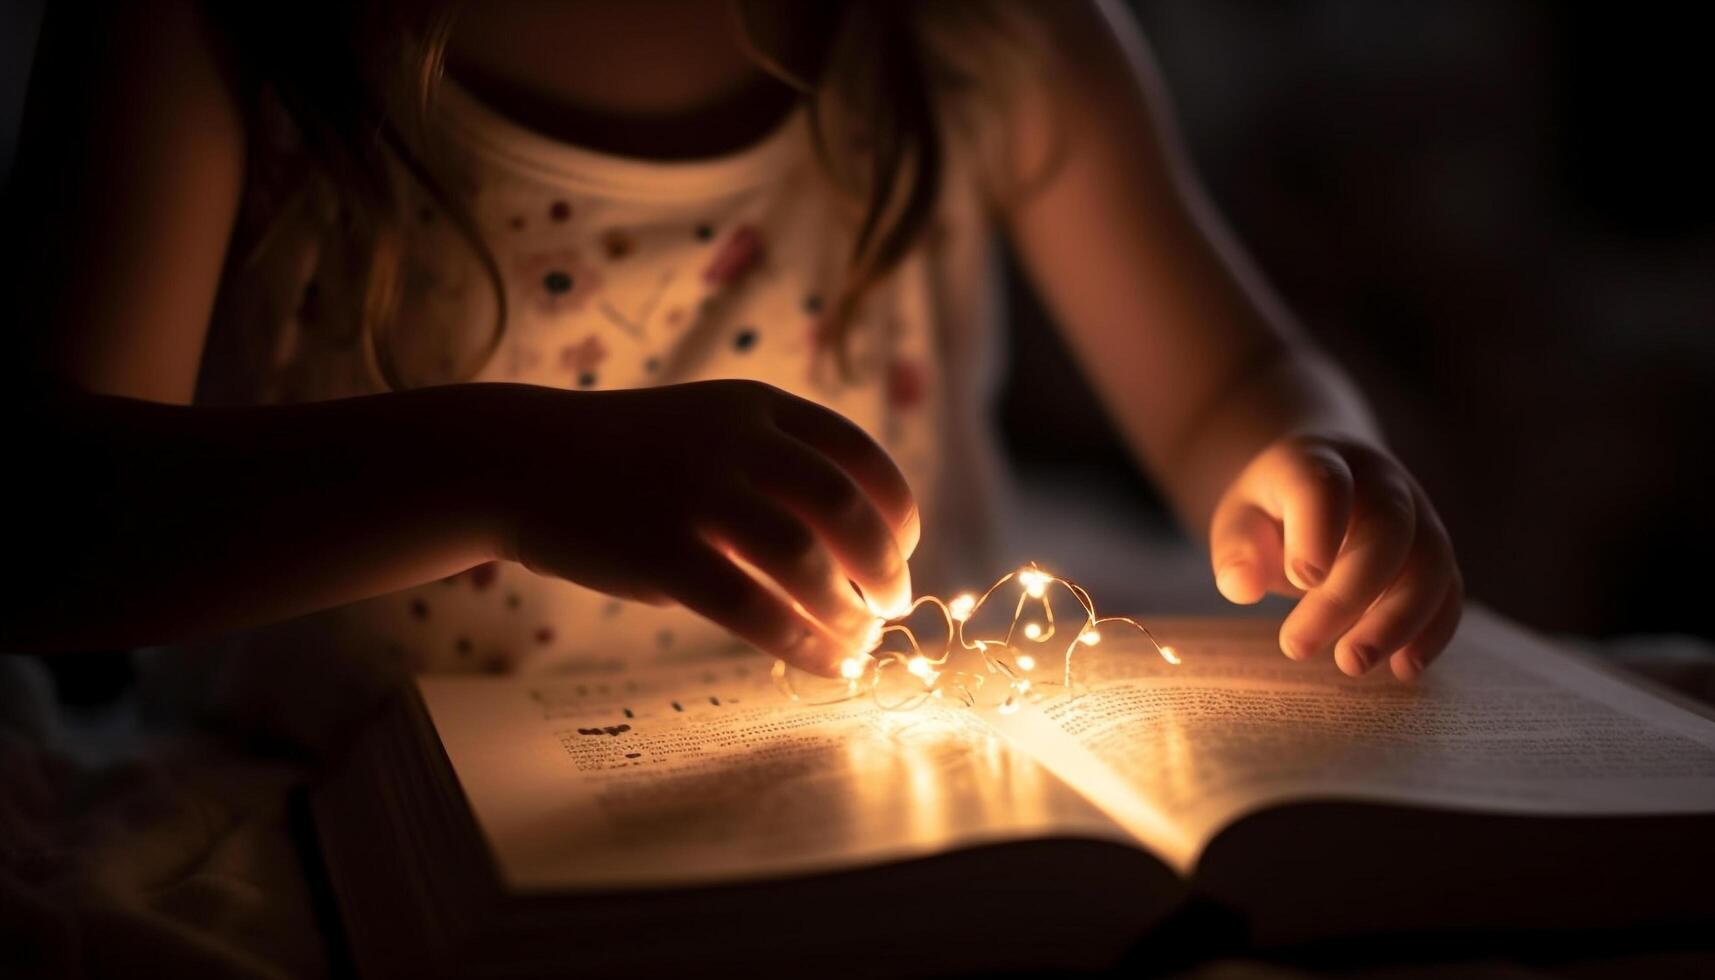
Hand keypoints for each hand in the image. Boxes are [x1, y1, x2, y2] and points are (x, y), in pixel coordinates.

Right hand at [490, 381, 917, 676]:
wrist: (524, 461)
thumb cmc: (634, 460)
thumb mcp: (712, 433)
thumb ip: (778, 472)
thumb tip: (860, 554)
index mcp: (758, 407)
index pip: (859, 456)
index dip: (896, 511)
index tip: (903, 550)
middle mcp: (735, 442)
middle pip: (844, 508)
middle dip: (883, 566)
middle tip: (892, 604)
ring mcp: (696, 494)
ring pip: (805, 562)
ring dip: (847, 613)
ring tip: (858, 642)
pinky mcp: (661, 551)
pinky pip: (753, 610)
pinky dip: (803, 644)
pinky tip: (825, 664)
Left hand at [1208, 432, 1461, 679]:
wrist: (1321, 480)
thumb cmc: (1274, 508)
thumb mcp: (1238, 518)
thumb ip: (1236, 548)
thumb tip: (1241, 587)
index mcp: (1319, 461)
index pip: (1326, 486)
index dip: (1317, 532)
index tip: (1299, 580)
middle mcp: (1380, 481)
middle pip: (1386, 529)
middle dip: (1348, 594)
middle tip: (1297, 647)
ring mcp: (1417, 513)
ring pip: (1430, 561)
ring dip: (1396, 620)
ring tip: (1352, 664)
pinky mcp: (1435, 551)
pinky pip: (1449, 589)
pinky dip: (1433, 631)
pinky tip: (1403, 669)